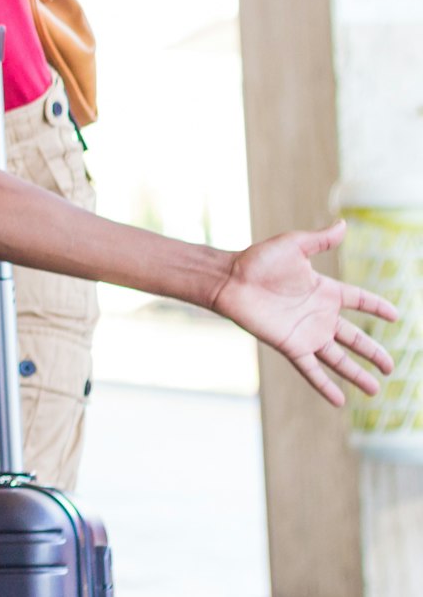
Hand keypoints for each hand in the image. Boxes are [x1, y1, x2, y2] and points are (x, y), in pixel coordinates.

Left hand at [211, 222, 397, 405]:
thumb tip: (343, 224)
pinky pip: (312, 370)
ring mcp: (306, 333)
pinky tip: (340, 402)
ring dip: (357, 374)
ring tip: (376, 389)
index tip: (396, 316)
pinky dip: (325, 385)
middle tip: (391, 367)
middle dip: (373, 352)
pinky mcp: (291, 345)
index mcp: (324, 291)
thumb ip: (320, 239)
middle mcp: (318, 315)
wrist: (230, 279)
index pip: (359, 300)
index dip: (377, 307)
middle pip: (354, 337)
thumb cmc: (258, 260)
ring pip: (339, 358)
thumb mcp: (294, 246)